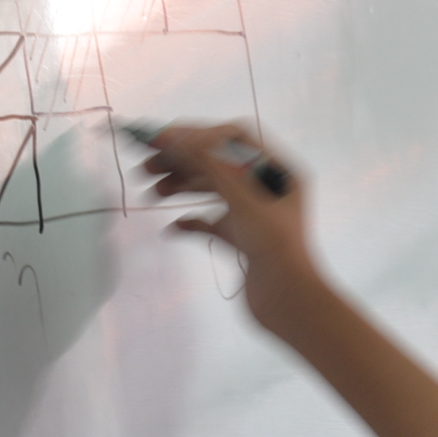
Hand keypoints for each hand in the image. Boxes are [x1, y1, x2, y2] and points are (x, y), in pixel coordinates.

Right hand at [142, 122, 323, 336]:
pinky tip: (173, 227)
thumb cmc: (272, 245)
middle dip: (183, 160)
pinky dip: (191, 220)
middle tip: (148, 166)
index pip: (235, 137)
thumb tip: (176, 136)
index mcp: (278, 171)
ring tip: (153, 192)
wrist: (289, 303)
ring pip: (212, 190)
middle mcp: (268, 188)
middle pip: (218, 162)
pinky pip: (212, 222)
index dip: (198, 133)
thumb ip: (209, 163)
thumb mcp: (241, 197)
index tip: (163, 140)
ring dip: (181, 186)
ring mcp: (256, 215)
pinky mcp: (244, 240)